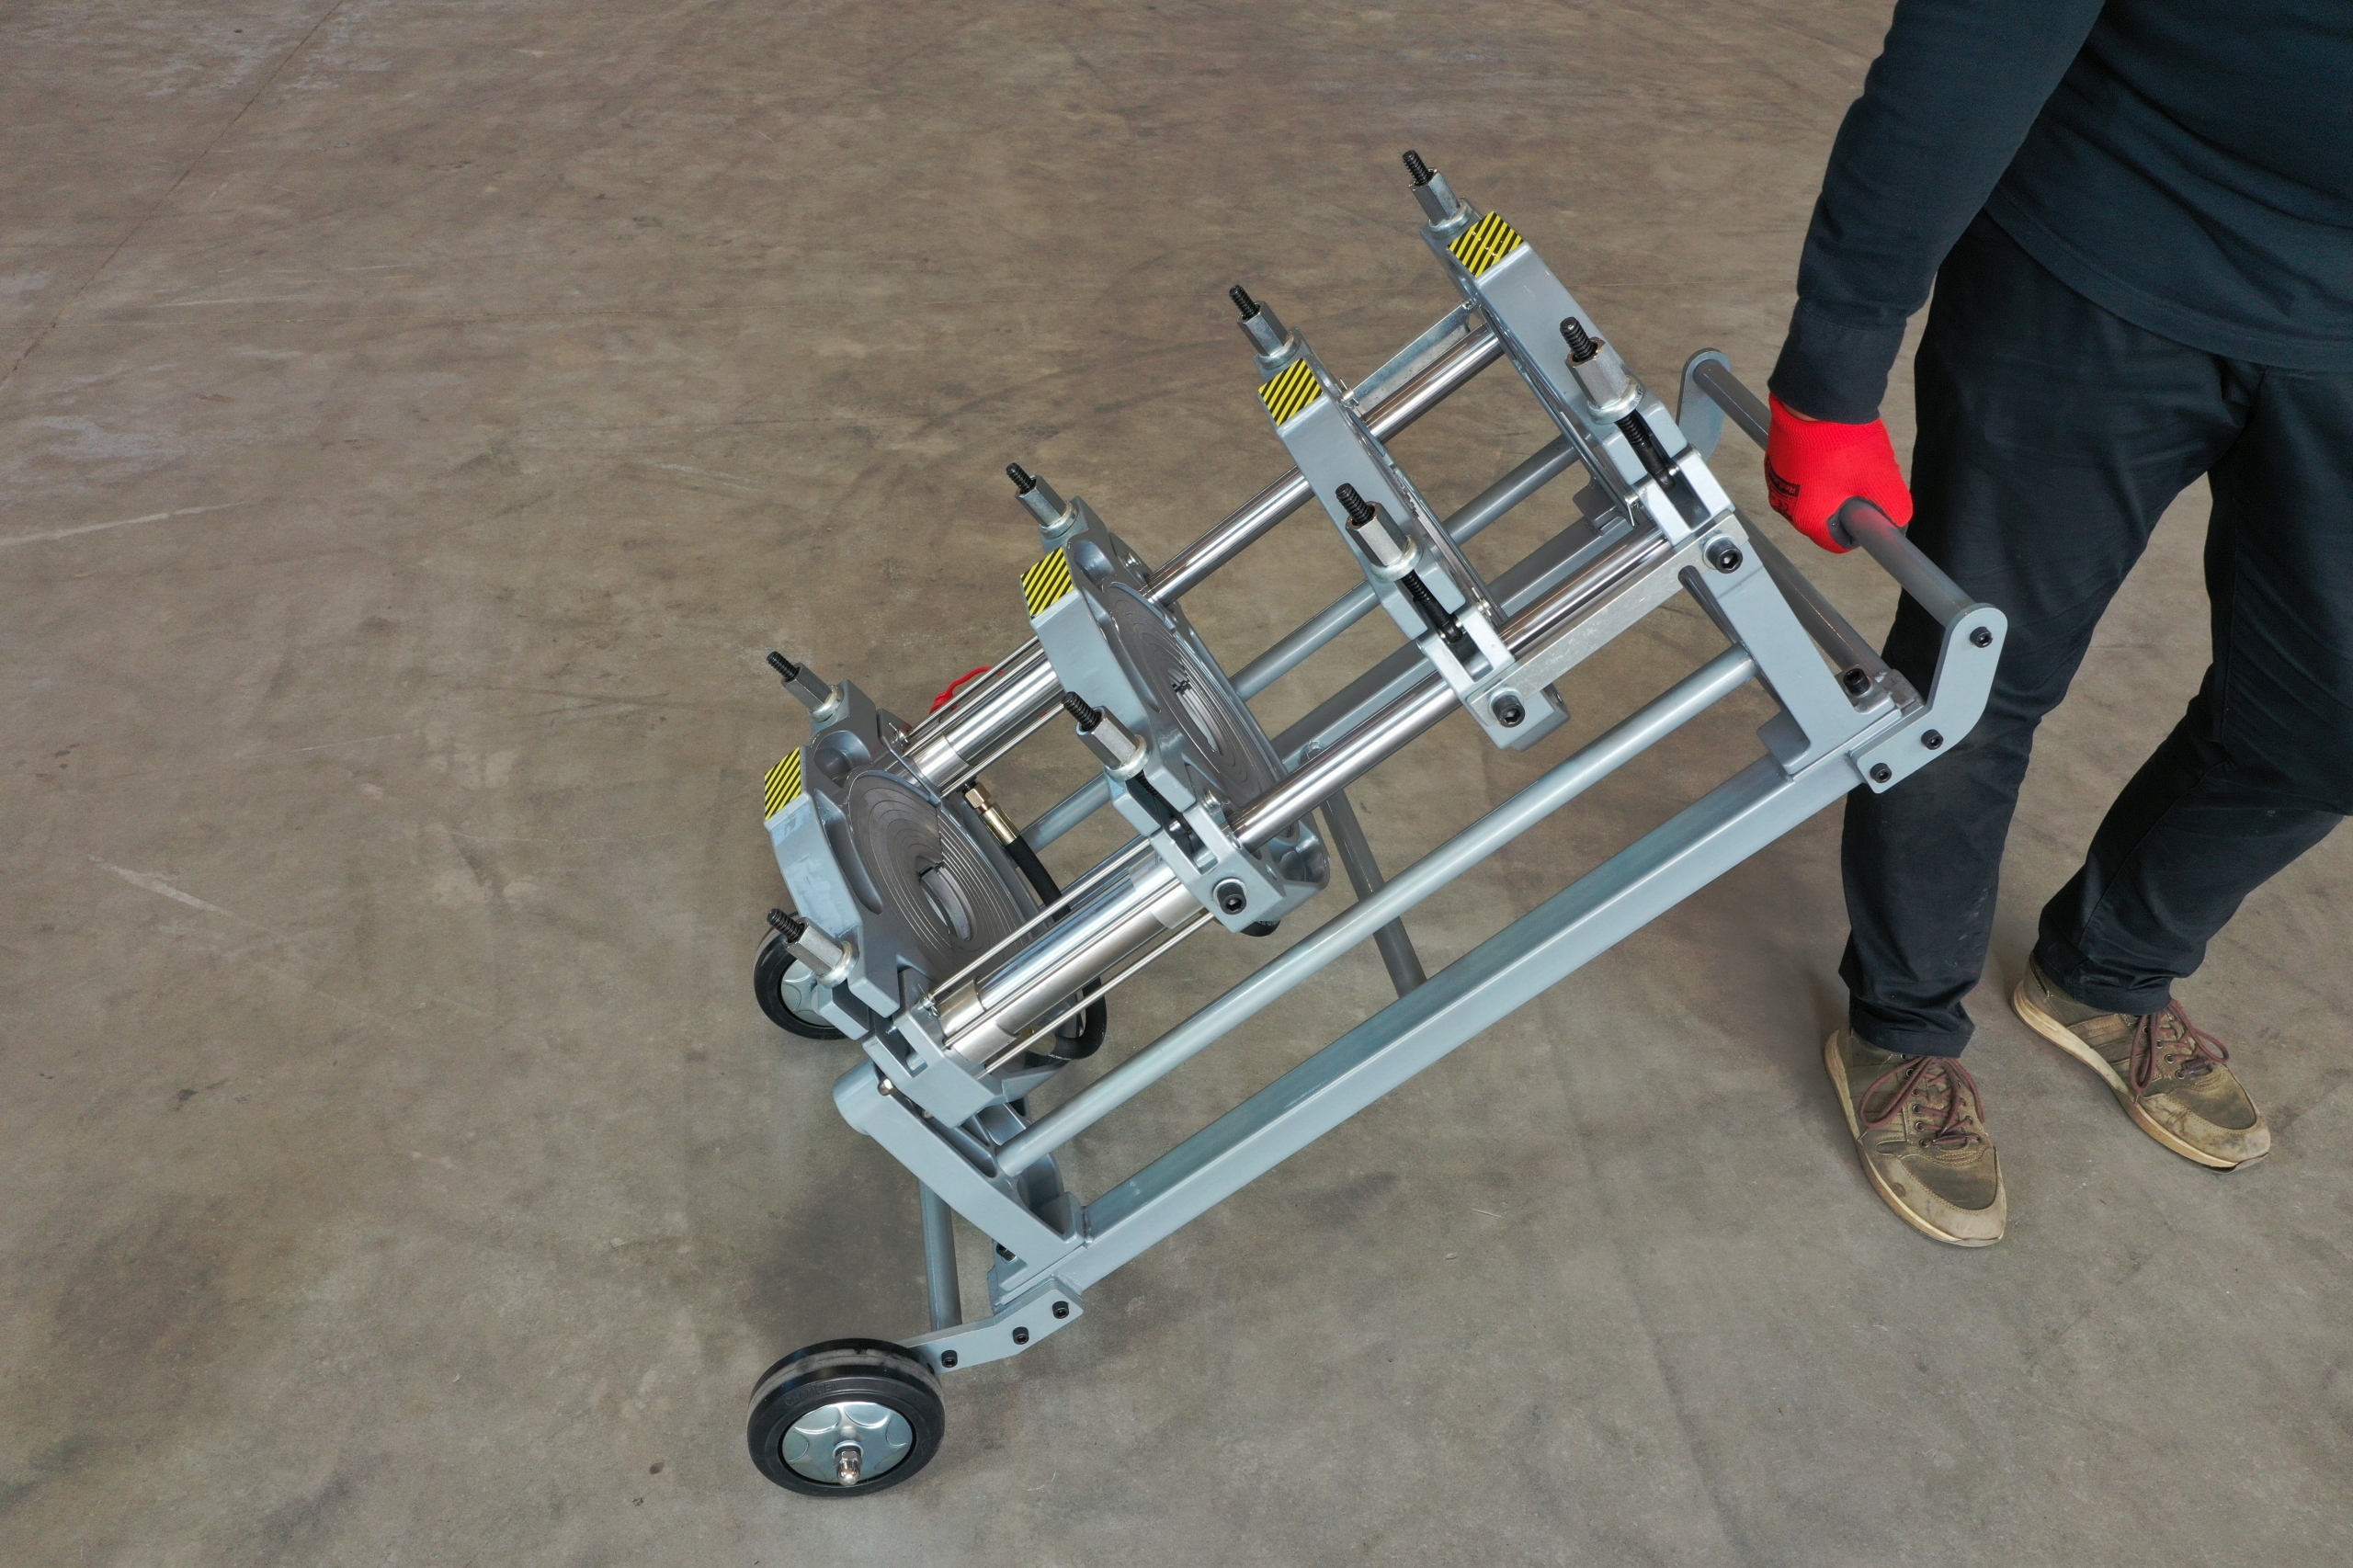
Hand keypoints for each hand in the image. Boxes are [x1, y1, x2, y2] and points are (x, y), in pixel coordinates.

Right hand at [1764, 393, 1912, 551]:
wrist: (1817, 400)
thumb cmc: (1844, 444)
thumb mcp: (1881, 481)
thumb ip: (1895, 510)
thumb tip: (1898, 522)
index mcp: (1807, 518)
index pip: (1838, 542)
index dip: (1861, 528)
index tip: (1871, 509)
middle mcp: (1784, 505)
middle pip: (1824, 517)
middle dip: (1845, 503)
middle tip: (1862, 478)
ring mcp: (1775, 481)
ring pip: (1811, 495)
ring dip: (1829, 485)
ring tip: (1845, 459)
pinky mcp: (1774, 460)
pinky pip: (1799, 475)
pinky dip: (1814, 468)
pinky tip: (1828, 449)